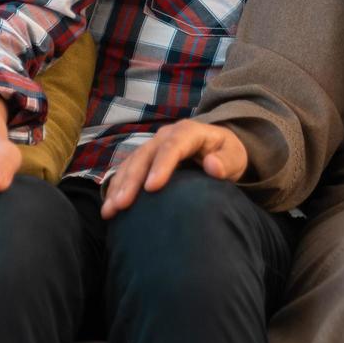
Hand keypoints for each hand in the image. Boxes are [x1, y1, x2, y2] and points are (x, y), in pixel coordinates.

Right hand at [100, 120, 247, 219]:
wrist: (218, 149)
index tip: (152, 187)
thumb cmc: (227, 155)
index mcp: (190, 131)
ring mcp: (152, 146)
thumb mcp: (235, 156)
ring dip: (119, 186)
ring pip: (131, 162)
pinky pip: (126, 171)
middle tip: (122, 204)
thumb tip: (213, 166)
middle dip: (132, 179)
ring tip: (110, 210)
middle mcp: (166, 135)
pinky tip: (108, 207)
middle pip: (146, 155)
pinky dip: (116, 188)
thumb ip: (227, 161)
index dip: (161, 164)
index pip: (174, 145)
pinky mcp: (144, 158)